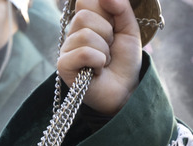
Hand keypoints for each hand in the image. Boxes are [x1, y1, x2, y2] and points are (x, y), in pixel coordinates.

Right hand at [57, 0, 143, 115]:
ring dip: (104, 51)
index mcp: (85, 21)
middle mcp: (72, 33)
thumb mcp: (129, 29)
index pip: (85, 0)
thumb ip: (121, 8)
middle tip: (109, 48)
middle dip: (106, 33)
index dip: (104, 12)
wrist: (125, 90)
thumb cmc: (124, 61)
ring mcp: (66, 50)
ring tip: (104, 62)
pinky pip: (82, 53)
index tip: (112, 27)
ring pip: (85, 36)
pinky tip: (97, 71)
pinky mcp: (63, 67)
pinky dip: (98, 61)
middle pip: (83, 16)